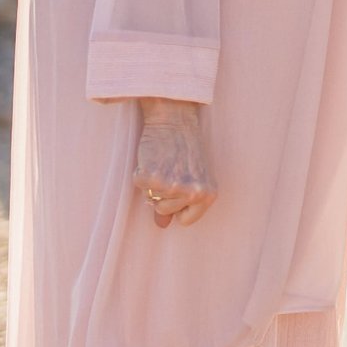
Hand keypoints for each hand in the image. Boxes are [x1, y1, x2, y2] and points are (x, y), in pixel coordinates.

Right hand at [133, 98, 215, 227]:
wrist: (175, 121)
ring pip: (152, 200)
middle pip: (166, 211)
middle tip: (170, 170)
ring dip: (152, 184)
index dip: (177, 208)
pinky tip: (152, 160)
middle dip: (163, 194)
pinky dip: (140, 173)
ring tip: (163, 164)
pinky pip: (139, 185)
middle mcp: (193, 193)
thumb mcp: (192, 176)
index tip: (178, 191)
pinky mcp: (152, 177)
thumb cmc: (185, 148)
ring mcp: (172, 187)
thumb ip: (179, 203)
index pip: (186, 220)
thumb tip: (162, 225)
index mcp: (208, 194)